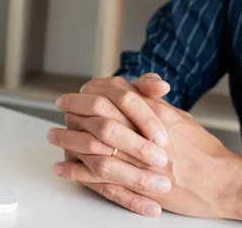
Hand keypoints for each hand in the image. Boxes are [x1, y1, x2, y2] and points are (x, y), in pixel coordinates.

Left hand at [49, 75, 241, 219]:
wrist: (221, 182)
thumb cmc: (202, 150)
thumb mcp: (177, 116)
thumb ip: (151, 102)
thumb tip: (132, 90)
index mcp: (151, 111)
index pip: (111, 93)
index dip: (88, 93)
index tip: (74, 94)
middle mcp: (141, 131)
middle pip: (96, 114)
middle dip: (72, 110)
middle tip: (59, 109)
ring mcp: (135, 158)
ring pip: (90, 144)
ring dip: (66, 140)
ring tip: (51, 136)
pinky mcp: (132, 182)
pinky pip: (95, 176)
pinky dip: (74, 172)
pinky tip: (61, 169)